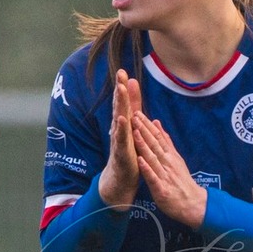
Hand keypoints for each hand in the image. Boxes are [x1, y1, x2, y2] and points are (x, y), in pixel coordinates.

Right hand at [98, 69, 141, 209]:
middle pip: (119, 107)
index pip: (123, 103)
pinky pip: (121, 139)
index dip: (123, 87)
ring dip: (119, 105)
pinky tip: (122, 120)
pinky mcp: (121, 153)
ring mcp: (119, 141)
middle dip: (119, 90)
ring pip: (119, 119)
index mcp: (124, 124)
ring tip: (120, 90)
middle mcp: (119, 130)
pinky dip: (121, 129)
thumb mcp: (132, 130)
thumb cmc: (127, 153)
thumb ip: (133, 110)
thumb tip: (133, 90)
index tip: (123, 71)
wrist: (120, 180)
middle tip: (120, 73)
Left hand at [133, 112, 207, 227]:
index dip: (147, 125)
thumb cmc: (182, 182)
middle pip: (155, 144)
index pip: (158, 137)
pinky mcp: (162, 189)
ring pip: (153, 158)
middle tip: (134, 115)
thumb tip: (157, 122)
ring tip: (134, 132)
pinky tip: (140, 160)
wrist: (194, 204)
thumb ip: (166, 141)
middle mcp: (168, 163)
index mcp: (170, 156)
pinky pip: (153, 178)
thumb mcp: (176, 158)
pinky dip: (147, 169)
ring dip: (143, 145)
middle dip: (144, 129)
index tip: (137, 112)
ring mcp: (165, 176)